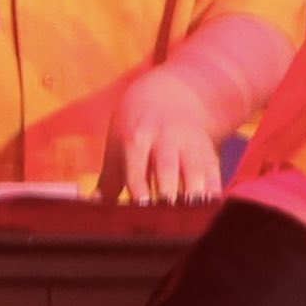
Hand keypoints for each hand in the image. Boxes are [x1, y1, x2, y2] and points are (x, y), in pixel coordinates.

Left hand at [106, 65, 226, 203]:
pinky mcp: (206, 149)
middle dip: (169, 186)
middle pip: (167, 165)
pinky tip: (213, 204)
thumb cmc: (136, 131)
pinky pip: (213, 168)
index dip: (139, 186)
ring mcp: (188, 143)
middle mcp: (164, 139)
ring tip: (195, 208)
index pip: (136, 166)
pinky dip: (214, 186)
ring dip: (196, 187)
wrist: (168, 97)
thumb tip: (92, 207)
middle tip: (169, 206)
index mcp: (137, 139)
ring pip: (194, 166)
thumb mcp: (118, 148)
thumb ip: (108, 181)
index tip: (142, 206)